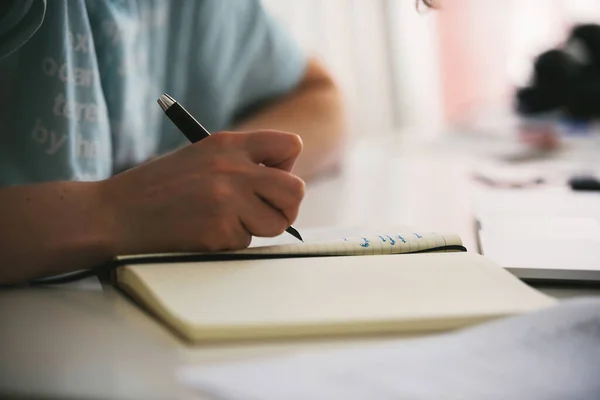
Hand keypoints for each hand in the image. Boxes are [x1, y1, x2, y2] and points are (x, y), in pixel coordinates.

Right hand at [100, 130, 304, 253]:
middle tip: (262, 213)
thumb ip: (241, 162)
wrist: (115, 214)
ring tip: (223, 222)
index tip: (269, 182)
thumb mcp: (201, 157)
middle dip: (285, 207)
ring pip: (276, 223)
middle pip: (296, 190)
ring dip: (256, 229)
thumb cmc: (157, 188)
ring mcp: (228, 199)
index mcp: (229, 143)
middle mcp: (233, 168)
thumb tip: (281, 180)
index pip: (290, 146)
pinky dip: (229, 243)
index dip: (285, 168)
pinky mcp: (220, 230)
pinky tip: (202, 232)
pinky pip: (246, 243)